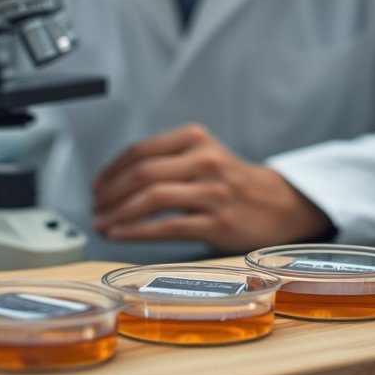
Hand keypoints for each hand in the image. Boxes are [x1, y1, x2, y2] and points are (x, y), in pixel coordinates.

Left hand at [91, 124, 330, 251]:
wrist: (280, 204)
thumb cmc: (231, 183)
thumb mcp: (203, 156)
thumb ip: (166, 160)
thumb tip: (114, 183)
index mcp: (196, 139)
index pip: (141, 150)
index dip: (111, 170)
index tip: (96, 187)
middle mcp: (204, 160)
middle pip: (142, 174)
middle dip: (110, 194)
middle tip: (95, 209)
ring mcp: (212, 191)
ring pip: (151, 198)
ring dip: (118, 213)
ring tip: (102, 224)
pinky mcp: (217, 221)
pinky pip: (167, 226)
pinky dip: (136, 231)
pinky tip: (120, 235)